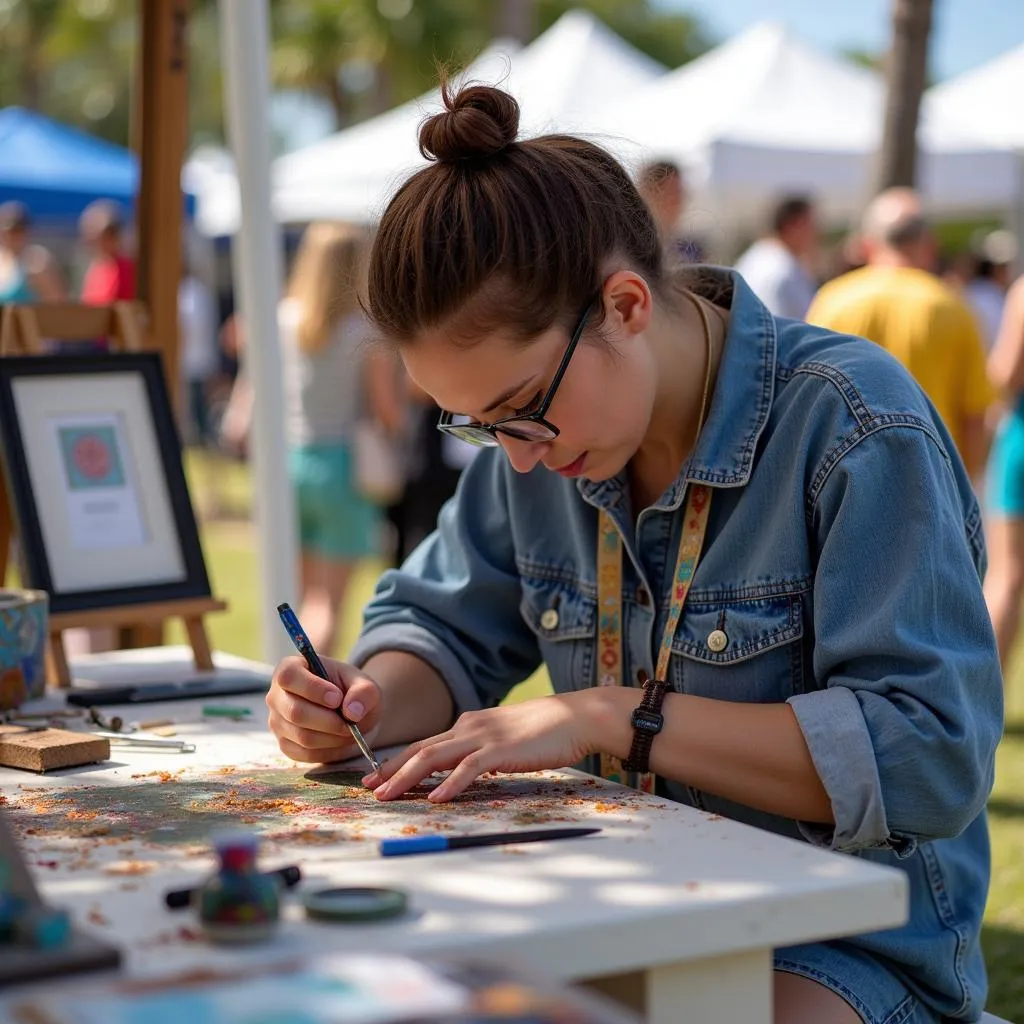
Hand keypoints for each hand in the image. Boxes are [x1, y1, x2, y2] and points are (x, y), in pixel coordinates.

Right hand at [267, 656, 382, 763]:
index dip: (313, 688)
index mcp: (290, 668)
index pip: (289, 676)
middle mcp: (276, 695)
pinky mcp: (285, 745)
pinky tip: (339, 739)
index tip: (337, 698)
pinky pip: (306, 754)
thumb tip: (352, 711)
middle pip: (295, 712)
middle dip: (330, 720)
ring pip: (303, 736)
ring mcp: (277, 722)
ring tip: (349, 729)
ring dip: (333, 737)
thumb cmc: (353, 692)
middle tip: (351, 721)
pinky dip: (329, 750)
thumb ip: (363, 692)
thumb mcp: (365, 685)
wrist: (352, 715)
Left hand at [363, 692, 597, 802]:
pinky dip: (450, 783)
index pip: (424, 744)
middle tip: (368, 789)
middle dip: (390, 769)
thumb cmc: (544, 731)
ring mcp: (484, 737)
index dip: (396, 761)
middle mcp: (469, 727)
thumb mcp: (503, 739)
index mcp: (468, 724)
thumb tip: (463, 771)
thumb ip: (481, 750)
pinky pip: (469, 768)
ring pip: (435, 757)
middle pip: (420, 749)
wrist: (575, 717)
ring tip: (388, 795)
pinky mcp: (502, 750)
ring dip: (407, 777)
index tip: (374, 777)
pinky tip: (437, 798)